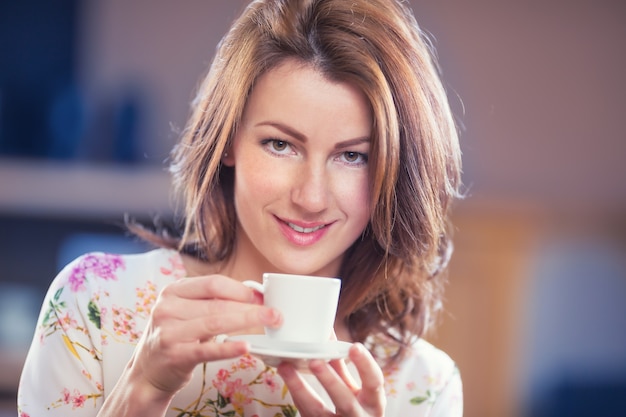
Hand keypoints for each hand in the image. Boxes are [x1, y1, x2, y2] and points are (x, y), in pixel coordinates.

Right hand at [126, 275, 281, 395]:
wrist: (147, 373)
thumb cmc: (174, 338)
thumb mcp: (186, 313)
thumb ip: (212, 302)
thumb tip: (254, 294)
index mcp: (173, 291)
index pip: (213, 283)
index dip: (241, 289)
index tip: (263, 296)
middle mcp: (168, 308)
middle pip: (218, 302)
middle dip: (251, 307)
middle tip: (274, 312)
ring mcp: (169, 332)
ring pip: (216, 322)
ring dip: (247, 321)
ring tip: (270, 323)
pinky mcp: (174, 355)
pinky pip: (207, 350)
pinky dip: (229, 348)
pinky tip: (246, 346)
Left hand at [277, 343, 385, 415]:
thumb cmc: (356, 409)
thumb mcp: (355, 390)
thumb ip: (342, 367)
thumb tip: (329, 335)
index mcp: (373, 403)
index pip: (374, 382)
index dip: (365, 365)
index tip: (354, 346)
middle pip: (345, 401)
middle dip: (330, 381)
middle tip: (314, 361)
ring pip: (318, 411)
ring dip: (301, 389)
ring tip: (286, 368)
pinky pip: (306, 414)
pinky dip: (296, 396)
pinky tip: (288, 380)